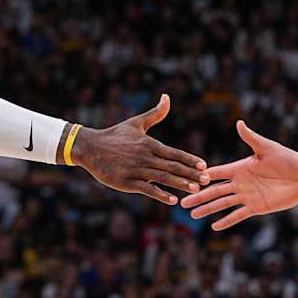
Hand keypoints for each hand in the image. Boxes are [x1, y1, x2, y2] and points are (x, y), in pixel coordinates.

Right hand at [70, 95, 208, 205]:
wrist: (89, 147)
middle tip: (207, 180)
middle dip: (191, 174)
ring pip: (163, 178)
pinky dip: (160, 195)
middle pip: (172, 166)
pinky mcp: (126, 182)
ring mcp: (136, 170)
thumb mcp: (136, 123)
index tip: (204, 165)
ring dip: (181, 184)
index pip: (174, 152)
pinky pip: (147, 189)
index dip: (190, 159)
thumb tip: (167, 97)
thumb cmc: (114, 135)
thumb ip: (155, 113)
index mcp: (149, 143)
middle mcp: (145, 157)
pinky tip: (173, 200)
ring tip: (196, 189)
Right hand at [181, 121, 297, 229]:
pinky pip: (238, 215)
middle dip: (198, 196)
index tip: (187, 178)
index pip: (217, 173)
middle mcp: (240, 183)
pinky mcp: (256, 207)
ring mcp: (247, 196)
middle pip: (215, 191)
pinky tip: (214, 226)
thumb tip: (239, 123)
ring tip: (192, 215)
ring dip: (208, 209)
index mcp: (240, 168)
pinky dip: (227, 221)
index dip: (203, 176)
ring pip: (223, 204)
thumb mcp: (267, 147)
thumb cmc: (287, 159)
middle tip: (183, 202)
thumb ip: (251, 138)